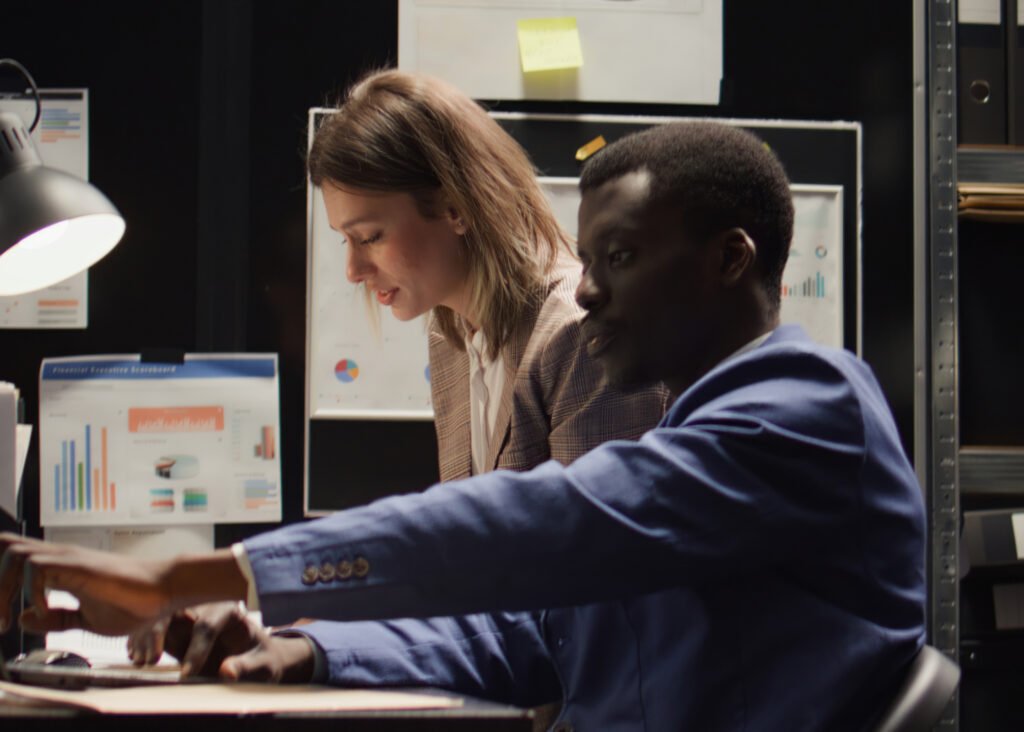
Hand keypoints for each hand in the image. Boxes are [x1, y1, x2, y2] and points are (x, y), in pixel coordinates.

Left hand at [0, 532, 171, 636]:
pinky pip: (37, 566)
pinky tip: (44, 610)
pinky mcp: (79, 565)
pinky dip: (31, 591)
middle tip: (0, 621)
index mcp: (59, 569)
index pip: (12, 558)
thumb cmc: (134, 603)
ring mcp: (68, 559)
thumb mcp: (85, 620)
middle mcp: (59, 558)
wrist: (164, 591)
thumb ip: (55, 620)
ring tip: (7, 619)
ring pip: (13, 553)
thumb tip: (23, 618)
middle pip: (5, 549)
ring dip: (2, 588)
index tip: (1, 618)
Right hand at [148, 602, 315, 681]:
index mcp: (231, 612)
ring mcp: (192, 620)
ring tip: (140, 659)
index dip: (197, 649)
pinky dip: (143, 640)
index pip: (208, 624)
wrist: (261, 659)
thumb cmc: (266, 659)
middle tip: (151, 660)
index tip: (189, 674)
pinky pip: (156, 631)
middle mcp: (208, 610)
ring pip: (161, 618)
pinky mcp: (180, 633)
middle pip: (178, 611)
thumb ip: (246, 667)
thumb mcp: (264, 665)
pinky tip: (136, 656)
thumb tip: (226, 671)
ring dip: (147, 635)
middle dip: (161, 631)